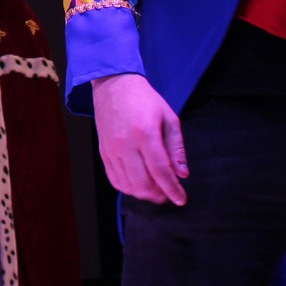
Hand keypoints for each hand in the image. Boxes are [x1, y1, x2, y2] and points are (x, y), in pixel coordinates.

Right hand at [91, 72, 188, 205]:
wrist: (114, 85)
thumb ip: (176, 148)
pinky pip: (115, 180)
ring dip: (145, 194)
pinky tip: (139, 186)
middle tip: (169, 194)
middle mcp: (126, 143)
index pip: (160, 170)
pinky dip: (128, 188)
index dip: (172, 189)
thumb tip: (182, 175)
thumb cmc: (145, 100)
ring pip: (128, 185)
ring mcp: (112, 149)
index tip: (181, 199)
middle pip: (143, 183)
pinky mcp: (103, 152)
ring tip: (156, 191)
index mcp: (145, 132)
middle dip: (159, 195)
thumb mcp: (169, 118)